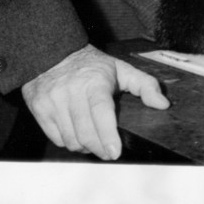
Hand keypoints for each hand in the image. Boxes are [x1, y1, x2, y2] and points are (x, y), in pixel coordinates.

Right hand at [21, 44, 168, 160]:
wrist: (52, 51)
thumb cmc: (91, 64)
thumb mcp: (120, 68)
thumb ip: (144, 85)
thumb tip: (163, 104)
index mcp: (94, 81)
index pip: (100, 112)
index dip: (107, 136)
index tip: (115, 152)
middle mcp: (72, 91)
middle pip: (86, 133)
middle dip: (100, 148)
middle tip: (109, 150)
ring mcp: (54, 101)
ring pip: (71, 140)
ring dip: (85, 146)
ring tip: (92, 138)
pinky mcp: (40, 109)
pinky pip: (57, 138)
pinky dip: (69, 141)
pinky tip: (76, 131)